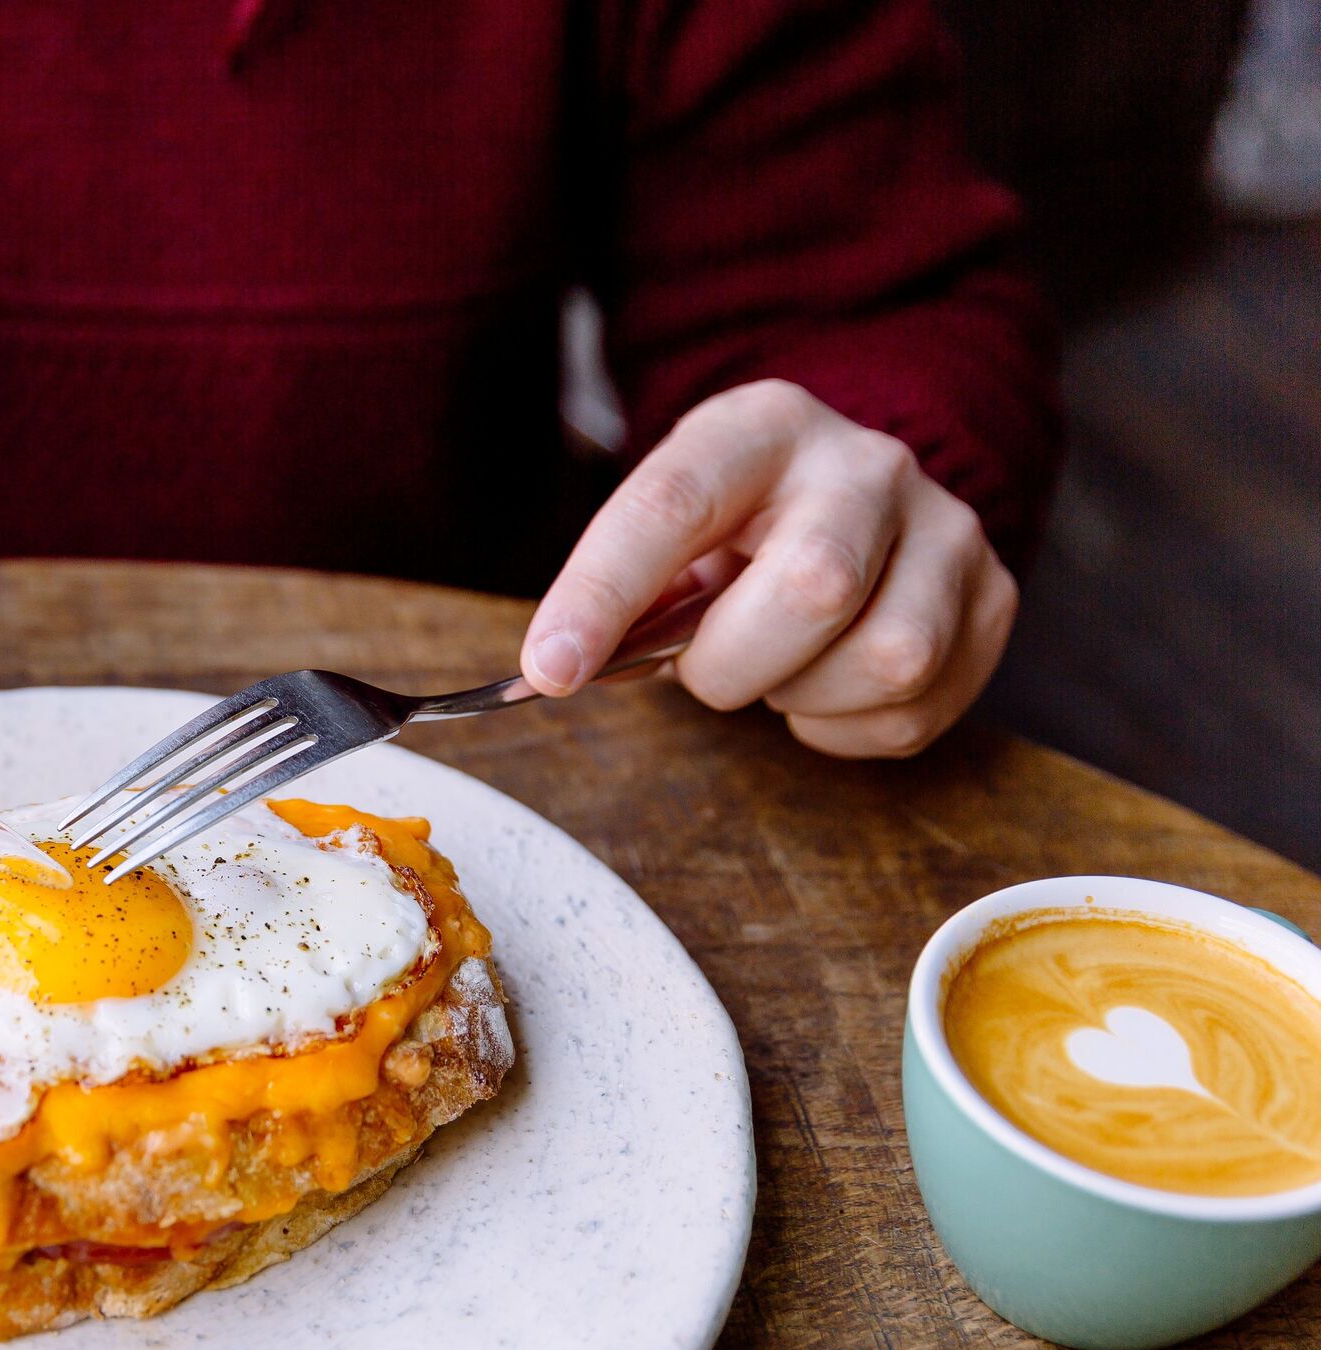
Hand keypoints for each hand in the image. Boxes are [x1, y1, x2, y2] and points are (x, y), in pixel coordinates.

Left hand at [519, 380, 1018, 757]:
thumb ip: (618, 594)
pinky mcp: (992, 599)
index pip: (674, 503)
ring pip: (887, 658)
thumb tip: (562, 668)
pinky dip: (844, 727)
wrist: (853, 497)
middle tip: (706, 665)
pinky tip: (823, 685)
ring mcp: (946, 528)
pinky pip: (915, 710)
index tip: (551, 669)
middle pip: (812, 588)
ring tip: (777, 664)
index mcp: (761, 428)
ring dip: (800, 696)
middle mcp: (868, 463)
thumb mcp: (669, 530)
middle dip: (733, 663)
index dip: (604, 594)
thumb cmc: (738, 528)